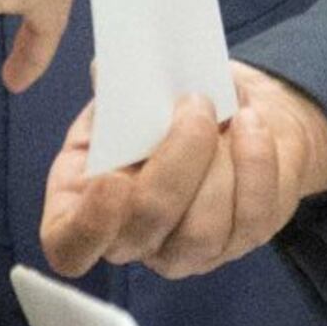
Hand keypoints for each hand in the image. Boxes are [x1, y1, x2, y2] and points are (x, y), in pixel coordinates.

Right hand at [37, 64, 326, 280]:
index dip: (89, 226)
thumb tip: (108, 74)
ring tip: (223, 111)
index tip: (111, 178)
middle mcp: (133, 241)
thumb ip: (112, 95)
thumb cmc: (155, 106)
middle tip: (193, 105)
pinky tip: (251, 123)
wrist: (221, 105)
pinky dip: (255, 164)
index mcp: (85, 206)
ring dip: (218, 164)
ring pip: (201, 232)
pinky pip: (252, 218)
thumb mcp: (123, 96)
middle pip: (146, 227)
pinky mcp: (240, 240)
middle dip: (175, 163)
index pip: (71, 248)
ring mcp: (187, 251)